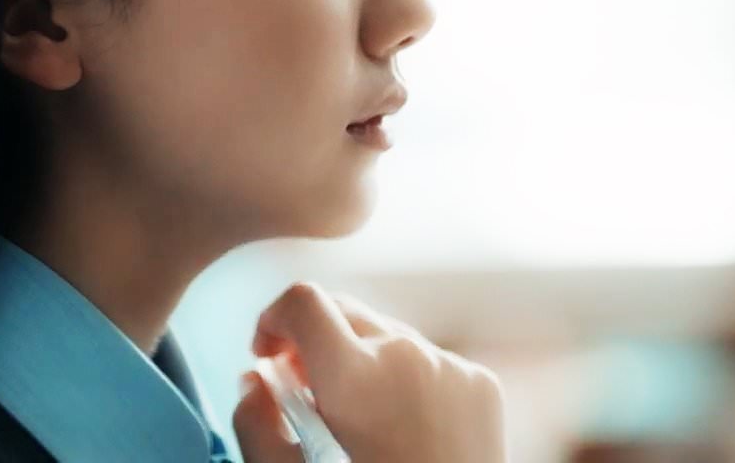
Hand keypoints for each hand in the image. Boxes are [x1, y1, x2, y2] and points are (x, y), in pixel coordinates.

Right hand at [233, 282, 507, 462]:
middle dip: (313, 343)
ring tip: (360, 424)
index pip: (302, 301)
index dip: (273, 321)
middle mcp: (406, 355)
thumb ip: (255, 423)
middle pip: (344, 311)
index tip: (269, 356)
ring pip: (387, 336)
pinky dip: (406, 382)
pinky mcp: (481, 384)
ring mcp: (451, 366)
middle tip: (305, 395)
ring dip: (361, 363)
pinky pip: (429, 360)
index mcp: (355, 376)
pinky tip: (404, 432)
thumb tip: (254, 380)